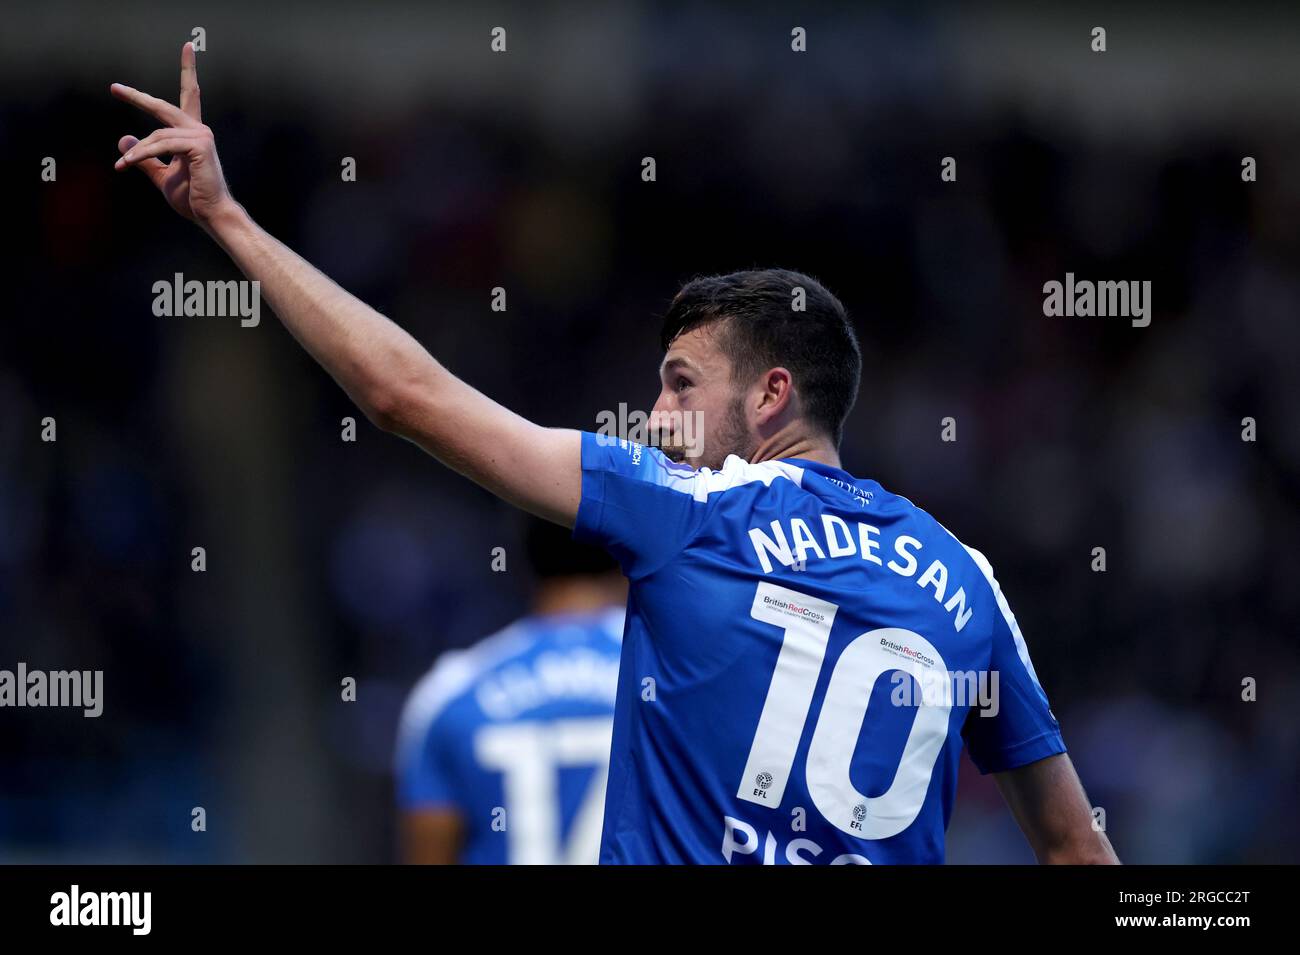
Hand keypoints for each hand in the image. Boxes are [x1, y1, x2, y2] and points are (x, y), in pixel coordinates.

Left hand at [111, 42, 234, 224]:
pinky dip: (142, 154)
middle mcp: (199, 130)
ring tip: (122, 166)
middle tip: (115, 88)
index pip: (189, 96)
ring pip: (156, 135)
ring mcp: (201, 136)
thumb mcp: (162, 176)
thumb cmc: (193, 199)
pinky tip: (127, 164)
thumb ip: (145, 158)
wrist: (212, 215)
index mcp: (193, 134)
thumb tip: (124, 139)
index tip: (188, 47)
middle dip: (138, 98)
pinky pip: (161, 144)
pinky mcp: (199, 147)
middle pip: (163, 107)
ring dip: (137, 152)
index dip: (188, 71)